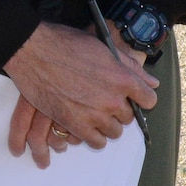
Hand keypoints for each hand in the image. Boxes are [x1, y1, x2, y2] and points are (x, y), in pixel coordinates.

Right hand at [1, 21, 158, 167]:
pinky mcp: (76, 124)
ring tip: (92, 113)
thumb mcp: (103, 48)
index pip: (148, 100)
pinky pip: (96, 142)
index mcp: (123, 78)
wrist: (32, 50)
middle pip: (128, 117)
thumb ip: (130, 66)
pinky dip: (93, 136)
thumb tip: (152, 83)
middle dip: (118, 110)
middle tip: (102, 101)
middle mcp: (113, 99)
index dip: (140, 99)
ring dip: (106, 124)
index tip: (132, 98)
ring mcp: (95, 114)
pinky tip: (85, 126)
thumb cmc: (65, 44)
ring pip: (114, 131)